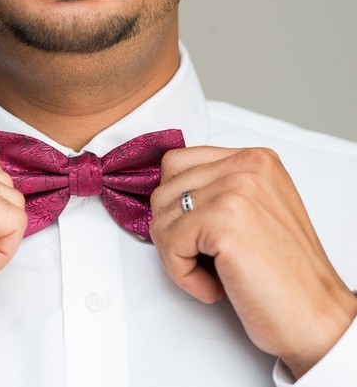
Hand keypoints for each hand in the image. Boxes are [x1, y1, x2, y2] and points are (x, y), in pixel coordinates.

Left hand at [150, 147, 356, 378]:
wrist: (315, 315)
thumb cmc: (283, 275)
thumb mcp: (252, 214)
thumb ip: (215, 193)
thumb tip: (165, 196)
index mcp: (253, 160)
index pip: (177, 163)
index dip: (173, 206)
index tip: (194, 236)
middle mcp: (247, 165)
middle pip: (164, 189)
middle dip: (170, 232)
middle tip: (200, 261)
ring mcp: (236, 190)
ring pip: (161, 216)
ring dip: (175, 255)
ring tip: (210, 274)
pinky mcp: (225, 220)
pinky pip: (169, 242)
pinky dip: (181, 274)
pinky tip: (213, 288)